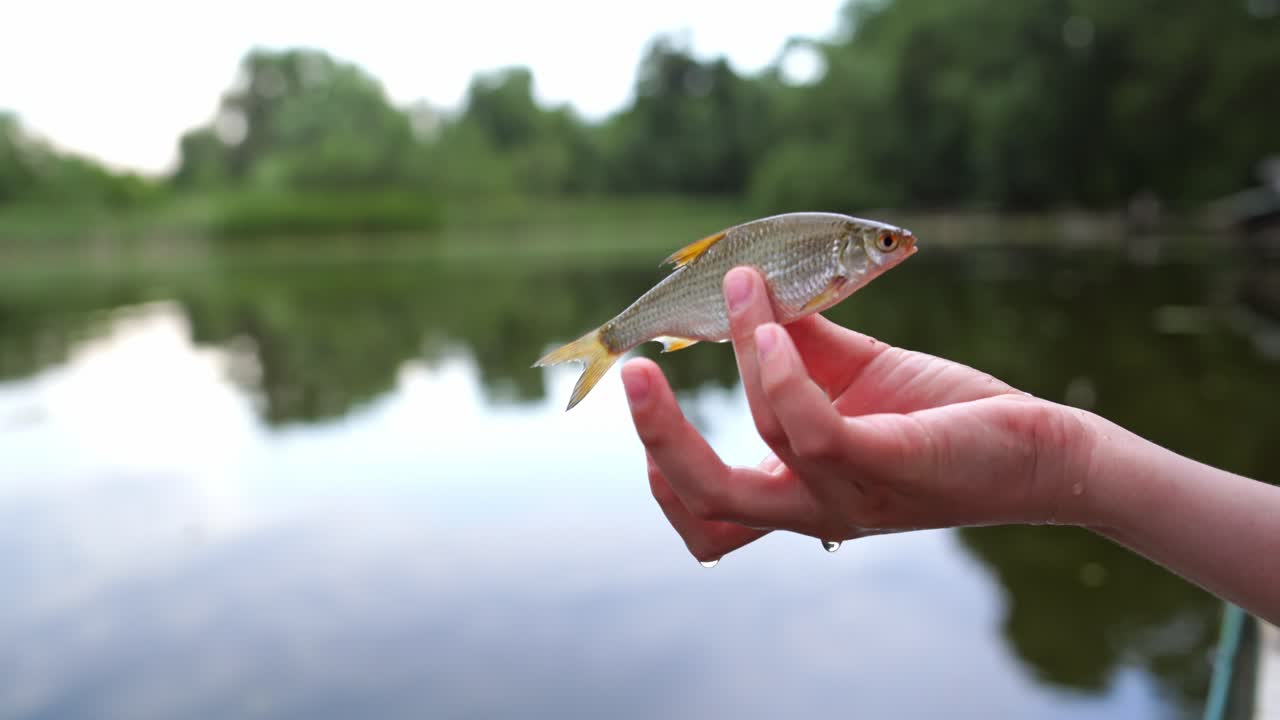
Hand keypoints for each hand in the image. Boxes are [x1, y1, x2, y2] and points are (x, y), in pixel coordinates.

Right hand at [621, 266, 1091, 562]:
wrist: (1041, 449)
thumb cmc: (946, 419)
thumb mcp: (855, 377)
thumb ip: (797, 346)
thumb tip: (746, 293)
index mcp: (799, 495)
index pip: (711, 522)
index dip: (664, 480)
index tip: (648, 405)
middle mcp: (816, 509)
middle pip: (708, 502)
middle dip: (659, 437)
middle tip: (633, 368)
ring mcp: (850, 496)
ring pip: (763, 437)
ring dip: (741, 353)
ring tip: (741, 287)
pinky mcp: (887, 468)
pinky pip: (811, 427)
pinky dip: (779, 371)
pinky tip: (773, 322)